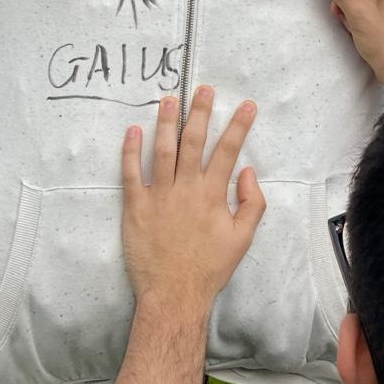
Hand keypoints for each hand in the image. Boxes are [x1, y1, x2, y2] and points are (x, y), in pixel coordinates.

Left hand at [121, 87, 264, 316]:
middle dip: (201, 112)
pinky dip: (131, 151)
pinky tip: (133, 130)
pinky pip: (130, 173)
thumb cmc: (210, 268)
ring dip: (166, 122)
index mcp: (213, 195)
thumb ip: (252, 203)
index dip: (239, 125)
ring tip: (169, 99)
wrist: (174, 294)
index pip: (228, 151)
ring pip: (162, 150)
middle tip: (203, 89)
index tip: (247, 104)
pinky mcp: (135, 207)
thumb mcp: (243, 239)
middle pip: (194, 141)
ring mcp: (159, 196)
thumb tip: (248, 172)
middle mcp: (186, 189)